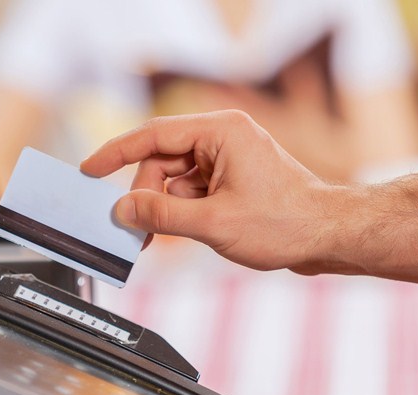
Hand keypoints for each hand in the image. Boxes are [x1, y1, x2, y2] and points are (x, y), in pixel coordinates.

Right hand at [80, 111, 338, 272]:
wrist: (329, 237)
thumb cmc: (287, 222)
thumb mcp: (214, 222)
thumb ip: (161, 215)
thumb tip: (123, 211)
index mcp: (220, 131)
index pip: (152, 135)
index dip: (115, 153)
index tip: (89, 169)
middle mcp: (221, 138)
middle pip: (159, 161)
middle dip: (145, 195)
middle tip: (135, 230)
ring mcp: (225, 159)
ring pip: (171, 179)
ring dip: (163, 207)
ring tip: (162, 239)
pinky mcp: (229, 179)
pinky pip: (188, 190)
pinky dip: (178, 211)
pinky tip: (181, 232)